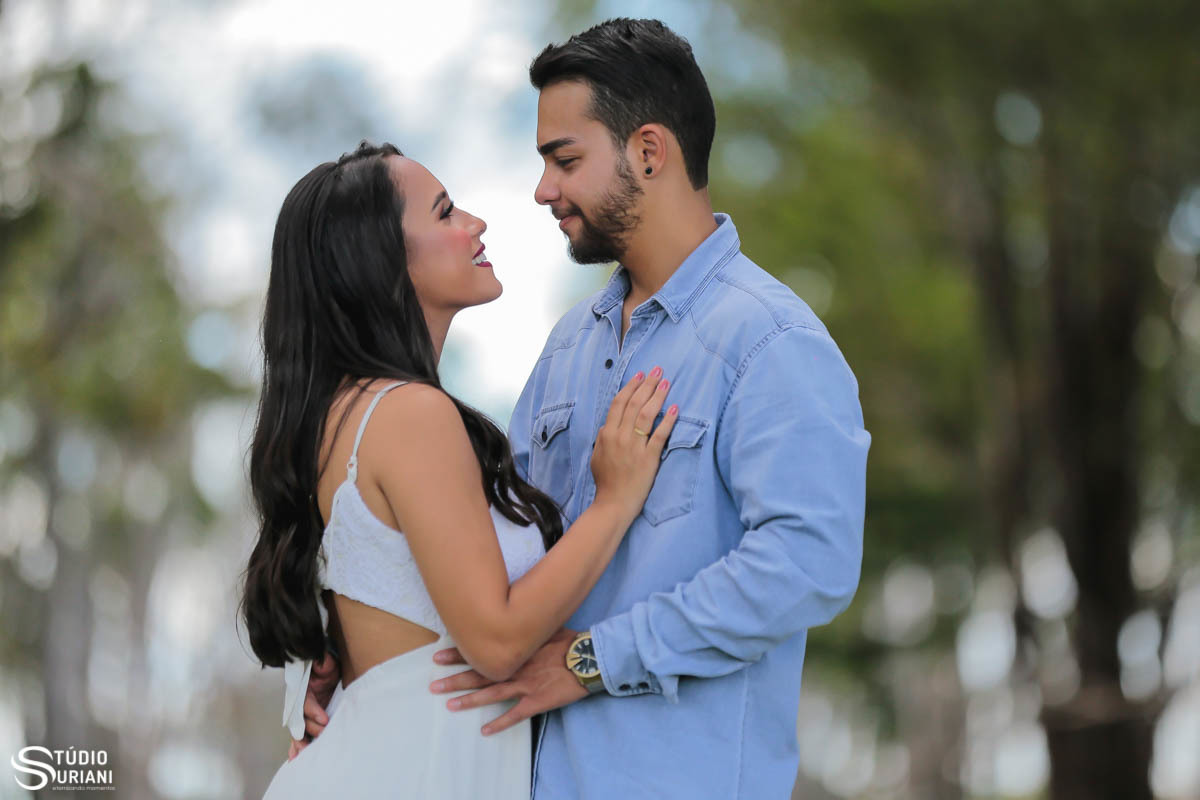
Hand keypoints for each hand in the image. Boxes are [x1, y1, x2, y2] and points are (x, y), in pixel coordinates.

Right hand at [287, 651, 340, 760]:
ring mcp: (302, 714)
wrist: (327, 672)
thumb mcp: (326, 662)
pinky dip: (296, 747)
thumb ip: (323, 662)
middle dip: (311, 729)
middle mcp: (299, 703)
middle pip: (301, 719)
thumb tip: (321, 661)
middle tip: (323, 736)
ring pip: (298, 730)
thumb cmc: (326, 667)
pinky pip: (299, 735)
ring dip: (300, 742)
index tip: (324, 720)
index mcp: (302, 688)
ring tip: (303, 754)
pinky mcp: (307, 722)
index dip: (313, 711)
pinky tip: (295, 758)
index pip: (305, 701)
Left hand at [430, 629, 586, 735]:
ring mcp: (525, 686)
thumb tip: (512, 614)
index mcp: (515, 649)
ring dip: (469, 700)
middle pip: (479, 674)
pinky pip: (515, 716)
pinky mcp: (536, 702)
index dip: (459, 654)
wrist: (588, 658)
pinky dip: (499, 724)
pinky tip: (484, 731)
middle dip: (455, 678)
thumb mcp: (545, 626)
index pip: (481, 652)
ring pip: (491, 694)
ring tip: (449, 705)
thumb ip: (526, 627)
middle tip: (434, 684)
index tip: (439, 654)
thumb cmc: (569, 640)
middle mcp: (515, 668)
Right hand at [590, 368, 677, 519]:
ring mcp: (634, 447)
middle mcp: (620, 437)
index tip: (640, 375)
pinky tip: (675, 408)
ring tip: (666, 383)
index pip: (619, 403)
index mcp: (607, 434)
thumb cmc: (606, 482)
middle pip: (634, 404)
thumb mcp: (597, 456)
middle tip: (658, 371)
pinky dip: (668, 420)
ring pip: (647, 415)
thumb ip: (602, 439)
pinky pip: (660, 435)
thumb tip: (607, 425)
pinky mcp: (649, 458)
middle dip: (647, 384)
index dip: (631, 387)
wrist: (613, 503)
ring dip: (657, 396)